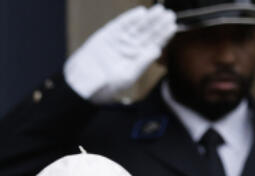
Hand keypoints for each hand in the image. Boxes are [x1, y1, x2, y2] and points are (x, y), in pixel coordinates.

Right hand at [63, 5, 177, 102]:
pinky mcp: (107, 35)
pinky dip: (129, 18)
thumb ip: (142, 62)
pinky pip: (120, 25)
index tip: (172, 26)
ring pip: (136, 27)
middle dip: (157, 24)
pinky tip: (140, 13)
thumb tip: (157, 50)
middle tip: (169, 14)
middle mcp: (129, 49)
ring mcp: (118, 41)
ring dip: (147, 19)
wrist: (82, 83)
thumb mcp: (128, 76)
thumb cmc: (104, 86)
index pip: (153, 44)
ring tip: (159, 10)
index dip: (162, 35)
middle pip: (146, 34)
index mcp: (136, 60)